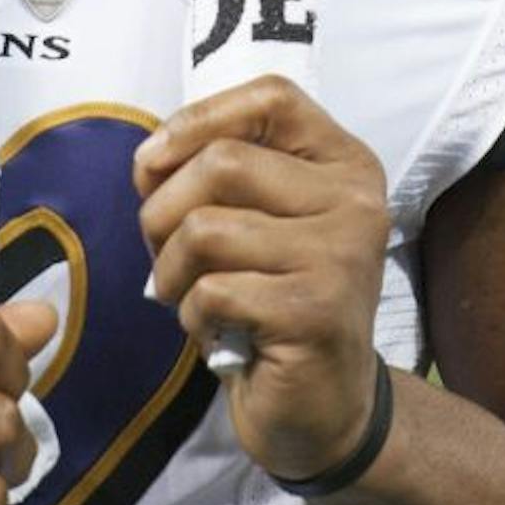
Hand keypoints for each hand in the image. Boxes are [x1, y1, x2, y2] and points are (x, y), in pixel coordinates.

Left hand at [133, 75, 389, 480]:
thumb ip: (219, 175)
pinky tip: (216, 333)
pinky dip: (192, 316)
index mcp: (345, 164)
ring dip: (172, 271)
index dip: (198, 118)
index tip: (152, 164)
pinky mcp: (314, 311)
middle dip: (163, 210)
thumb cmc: (276, 300)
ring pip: (206, 227)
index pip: (272, 97)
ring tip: (190, 297)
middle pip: (222, 161)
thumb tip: (149, 159)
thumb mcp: (259, 222)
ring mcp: (341, 255)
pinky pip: (212, 290)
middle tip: (164, 255)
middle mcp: (355, 200)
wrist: (324, 407)